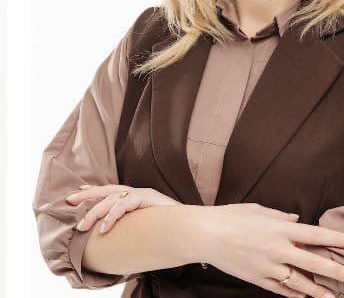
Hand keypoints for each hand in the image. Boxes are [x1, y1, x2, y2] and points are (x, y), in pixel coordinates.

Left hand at [65, 184, 181, 232]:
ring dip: (95, 211)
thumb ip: (132, 227)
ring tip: (82, 225)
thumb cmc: (169, 230)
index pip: (112, 191)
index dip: (94, 191)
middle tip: (69, 200)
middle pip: (108, 190)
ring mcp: (143, 194)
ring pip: (112, 198)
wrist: (191, 227)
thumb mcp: (145, 227)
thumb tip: (114, 237)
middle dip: (87, 195)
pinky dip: (113, 216)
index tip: (77, 192)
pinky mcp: (148, 198)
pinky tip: (104, 227)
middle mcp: (138, 192)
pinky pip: (125, 205)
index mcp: (136, 196)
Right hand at [197, 203, 343, 297]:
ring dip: (319, 290)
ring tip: (334, 296)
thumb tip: (297, 220)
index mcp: (280, 229)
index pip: (315, 234)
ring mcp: (268, 267)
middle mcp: (278, 249)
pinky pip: (280, 290)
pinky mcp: (258, 279)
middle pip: (314, 263)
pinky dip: (294, 294)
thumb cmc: (232, 216)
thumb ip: (280, 216)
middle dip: (337, 271)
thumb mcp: (259, 209)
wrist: (206, 235)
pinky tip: (304, 297)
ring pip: (300, 282)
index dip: (337, 239)